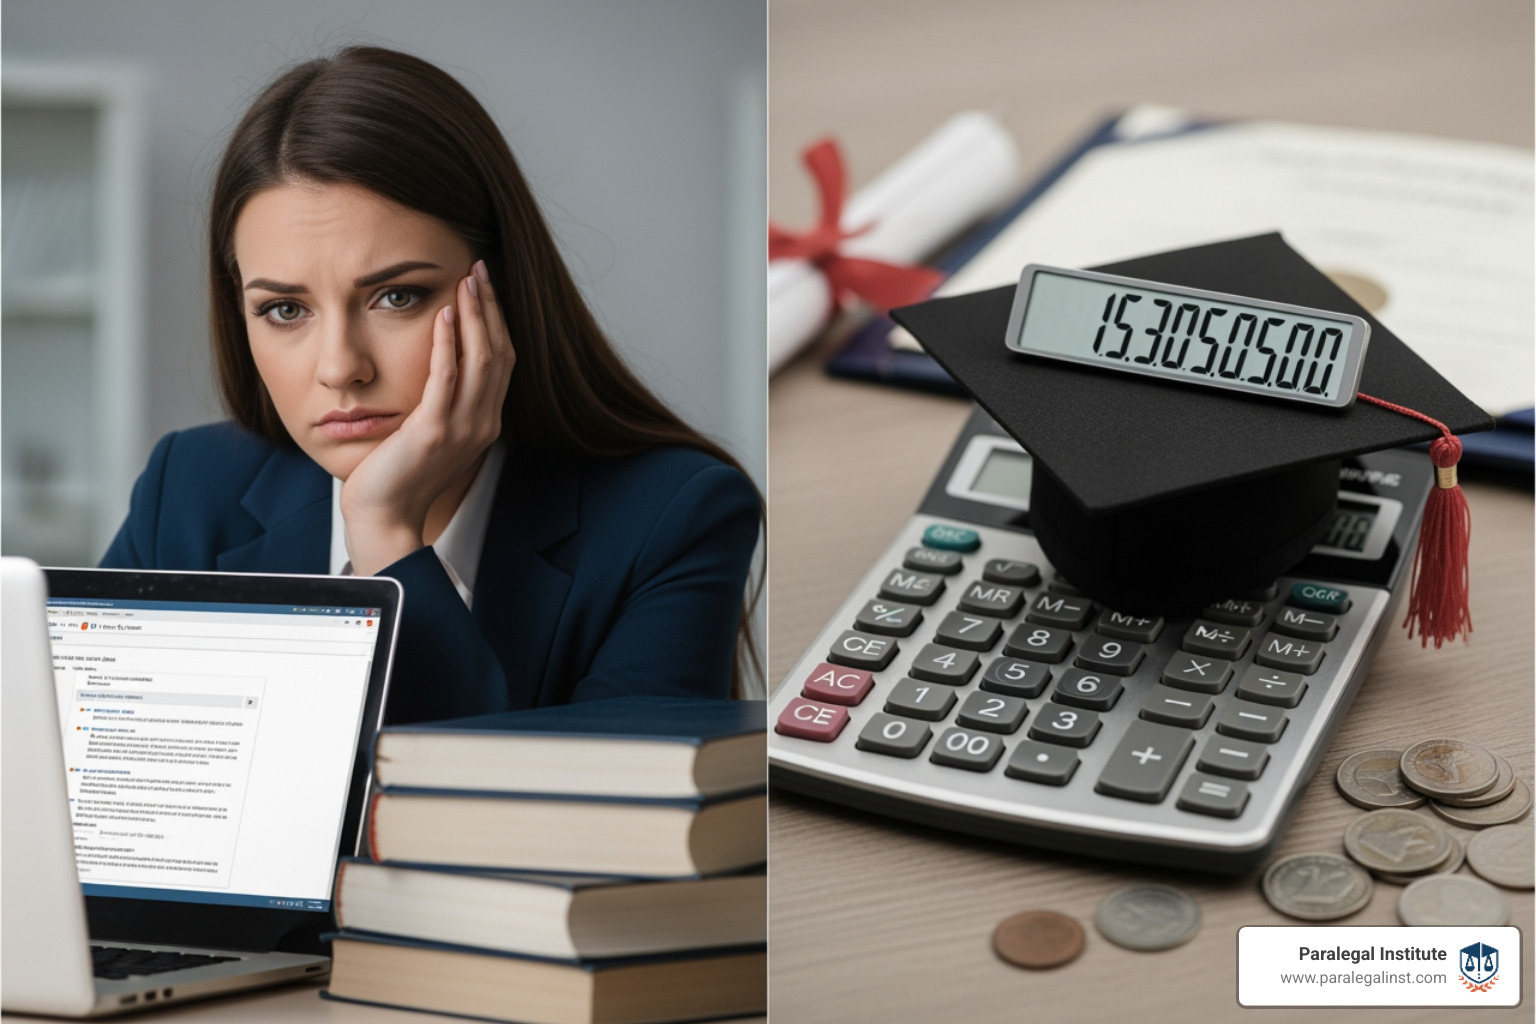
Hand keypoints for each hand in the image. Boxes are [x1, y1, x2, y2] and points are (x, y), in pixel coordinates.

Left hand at [340, 260, 514, 574]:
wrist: (384, 515)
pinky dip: (448, 344)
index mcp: (484, 423)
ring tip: (467, 280)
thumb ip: (442, 401)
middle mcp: (482, 424)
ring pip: (482, 361)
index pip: (503, 361)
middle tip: (479, 268)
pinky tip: (443, 314)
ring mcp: (463, 429)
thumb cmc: (398, 474)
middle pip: (499, 353)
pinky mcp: (434, 432)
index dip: (496, 320)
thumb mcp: (430, 432)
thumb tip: (439, 362)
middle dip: (490, 307)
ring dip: (475, 316)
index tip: (484, 286)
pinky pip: (447, 379)